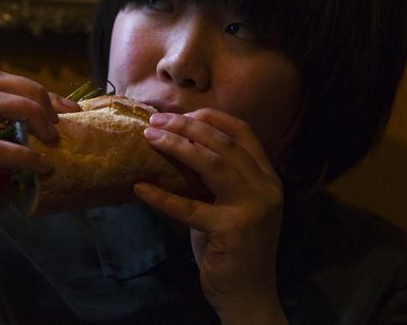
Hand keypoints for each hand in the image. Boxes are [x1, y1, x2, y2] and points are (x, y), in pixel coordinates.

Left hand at [134, 108, 286, 323]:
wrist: (247, 294)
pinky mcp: (232, 230)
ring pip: (212, 163)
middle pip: (223, 142)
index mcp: (267, 177)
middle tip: (156, 120)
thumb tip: (177, 147)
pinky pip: (189, 207)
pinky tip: (140, 188)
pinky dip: (162, 196)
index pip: (244, 133)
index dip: (212, 117)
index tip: (183, 112)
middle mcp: (266, 187)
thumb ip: (215, 179)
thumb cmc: (232, 248)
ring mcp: (252, 208)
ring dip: (177, 145)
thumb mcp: (230, 205)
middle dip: (188, 125)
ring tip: (150, 137)